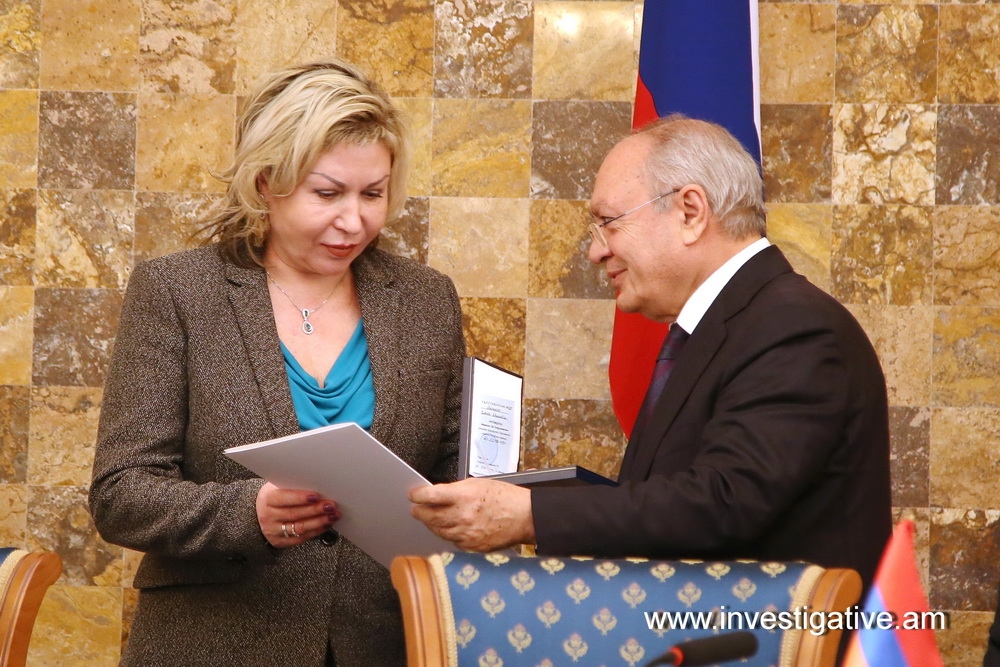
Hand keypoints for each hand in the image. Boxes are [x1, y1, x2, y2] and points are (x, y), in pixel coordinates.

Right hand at [256, 482, 339, 547]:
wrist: (261, 513)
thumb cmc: (276, 495)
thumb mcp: (279, 486)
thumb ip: (294, 486)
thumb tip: (318, 484)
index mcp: (267, 499)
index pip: (283, 498)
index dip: (300, 497)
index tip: (316, 496)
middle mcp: (268, 516)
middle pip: (294, 514)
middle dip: (315, 510)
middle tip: (330, 505)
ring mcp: (273, 531)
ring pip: (299, 528)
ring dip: (319, 522)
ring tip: (332, 515)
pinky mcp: (279, 541)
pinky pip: (301, 538)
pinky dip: (316, 531)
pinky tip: (326, 524)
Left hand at [409, 478, 534, 551]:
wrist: (526, 516)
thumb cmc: (506, 497)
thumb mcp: (478, 484)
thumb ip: (456, 490)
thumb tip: (438, 495)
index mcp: (463, 496)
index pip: (430, 496)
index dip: (417, 496)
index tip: (413, 495)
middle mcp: (462, 516)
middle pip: (430, 517)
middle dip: (419, 512)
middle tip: (416, 509)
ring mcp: (467, 534)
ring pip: (439, 531)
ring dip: (432, 525)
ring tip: (430, 519)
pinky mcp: (472, 547)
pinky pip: (453, 541)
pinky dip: (449, 534)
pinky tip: (450, 528)